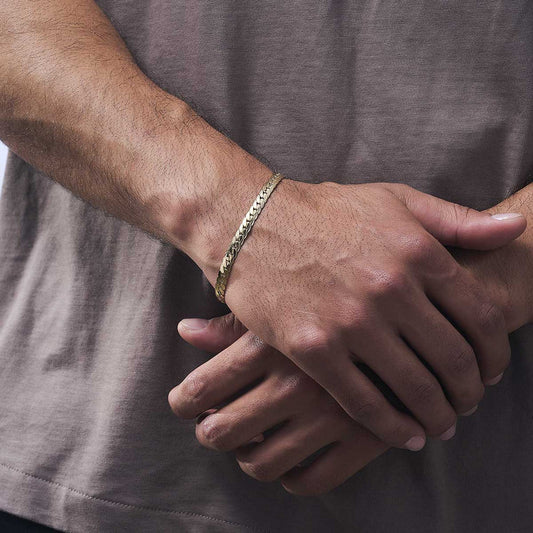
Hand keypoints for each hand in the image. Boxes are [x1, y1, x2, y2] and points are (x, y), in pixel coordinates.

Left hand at [169, 314, 388, 495]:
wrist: (419, 310)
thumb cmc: (338, 299)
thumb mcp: (284, 301)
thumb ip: (232, 325)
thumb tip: (184, 330)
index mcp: (270, 343)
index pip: (201, 388)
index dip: (182, 402)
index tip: (183, 404)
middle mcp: (296, 382)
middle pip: (222, 432)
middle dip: (209, 433)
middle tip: (212, 426)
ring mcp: (331, 415)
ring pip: (261, 464)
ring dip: (247, 458)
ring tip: (251, 443)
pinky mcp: (364, 440)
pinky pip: (309, 481)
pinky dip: (290, 477)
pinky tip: (290, 457)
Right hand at [219, 179, 525, 448]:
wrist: (252, 226)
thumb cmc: (324, 212)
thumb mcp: (395, 200)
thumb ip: (457, 219)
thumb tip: (516, 227)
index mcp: (418, 252)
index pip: (483, 318)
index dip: (496, 353)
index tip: (491, 370)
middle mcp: (390, 289)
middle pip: (454, 360)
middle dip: (470, 391)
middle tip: (468, 402)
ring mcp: (351, 323)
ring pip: (415, 387)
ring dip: (438, 415)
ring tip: (442, 423)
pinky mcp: (314, 349)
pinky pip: (364, 403)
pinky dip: (392, 427)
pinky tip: (405, 435)